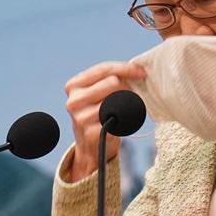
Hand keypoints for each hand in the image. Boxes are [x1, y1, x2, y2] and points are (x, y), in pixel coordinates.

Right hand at [63, 61, 146, 181]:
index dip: (125, 68)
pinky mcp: (91, 133)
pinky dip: (126, 120)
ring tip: (123, 112)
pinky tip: (121, 123)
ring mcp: (80, 118)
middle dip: (126, 88)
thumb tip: (137, 70)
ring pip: (116, 100)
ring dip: (127, 105)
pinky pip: (119, 119)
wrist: (91, 148)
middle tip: (130, 97)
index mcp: (73, 86)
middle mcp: (73, 101)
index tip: (141, 72)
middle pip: (112, 82)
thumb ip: (111, 78)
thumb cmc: (99, 114)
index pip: (103, 69)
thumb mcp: (98, 93)